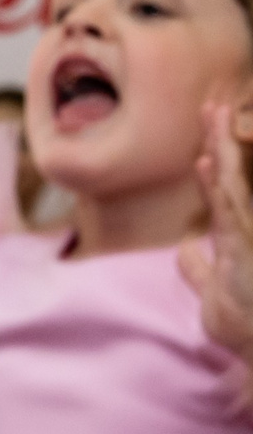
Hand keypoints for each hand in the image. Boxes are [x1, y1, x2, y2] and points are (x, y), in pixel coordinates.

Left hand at [179, 94, 252, 372]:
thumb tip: (186, 249)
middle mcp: (246, 231)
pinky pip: (232, 211)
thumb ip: (198, 270)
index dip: (214, 162)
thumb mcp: (212, 293)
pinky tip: (210, 163)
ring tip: (214, 117)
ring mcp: (249, 237)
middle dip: (219, 142)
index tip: (206, 134)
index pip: (222, 192)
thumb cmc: (244, 327)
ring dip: (221, 151)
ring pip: (233, 186)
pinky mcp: (246, 249)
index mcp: (236, 238)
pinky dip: (221, 186)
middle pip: (230, 179)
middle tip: (211, 107)